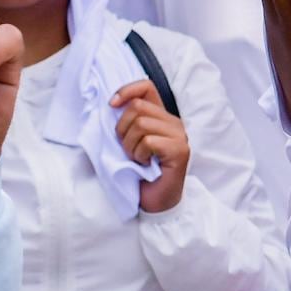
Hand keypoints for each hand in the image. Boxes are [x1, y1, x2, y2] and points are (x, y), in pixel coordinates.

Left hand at [112, 78, 189, 214]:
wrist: (154, 202)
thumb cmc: (139, 174)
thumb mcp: (128, 143)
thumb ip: (126, 123)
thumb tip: (111, 105)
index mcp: (161, 118)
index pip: (146, 87)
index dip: (126, 91)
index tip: (111, 105)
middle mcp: (173, 123)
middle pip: (138, 107)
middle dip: (122, 129)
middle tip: (127, 148)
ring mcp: (179, 136)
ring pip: (141, 124)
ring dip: (130, 146)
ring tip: (137, 159)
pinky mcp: (179, 150)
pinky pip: (149, 141)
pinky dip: (140, 155)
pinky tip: (145, 165)